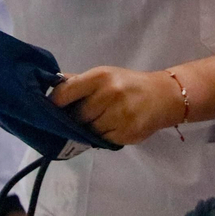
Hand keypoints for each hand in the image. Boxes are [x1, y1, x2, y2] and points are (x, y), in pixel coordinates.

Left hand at [51, 67, 183, 144]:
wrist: (164, 96)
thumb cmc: (129, 85)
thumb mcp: (105, 75)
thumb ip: (78, 82)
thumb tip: (50, 87)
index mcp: (100, 77)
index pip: (66, 92)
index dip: (55, 103)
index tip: (52, 109)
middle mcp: (110, 94)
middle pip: (77, 116)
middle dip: (76, 119)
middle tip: (82, 116)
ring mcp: (120, 115)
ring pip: (89, 130)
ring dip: (90, 129)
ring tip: (101, 120)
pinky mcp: (127, 133)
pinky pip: (103, 140)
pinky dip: (103, 136)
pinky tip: (113, 127)